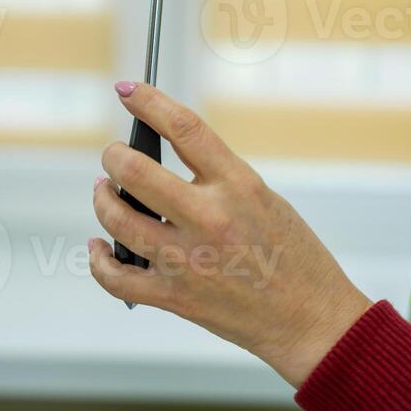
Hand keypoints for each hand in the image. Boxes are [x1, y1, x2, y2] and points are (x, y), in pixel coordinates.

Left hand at [89, 81, 371, 387]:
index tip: (127, 90)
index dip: (148, 101)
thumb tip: (162, 161)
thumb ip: (216, 178)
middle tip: (112, 156)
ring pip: (117, 219)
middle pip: (135, 171)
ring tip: (104, 192)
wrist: (310, 320)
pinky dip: (100, 259)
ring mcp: (187, 260)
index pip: (183, 127)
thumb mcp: (262, 197)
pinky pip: (116, 276)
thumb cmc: (294, 257)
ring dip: (103, 199)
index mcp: (237, 185)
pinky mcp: (175, 296)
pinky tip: (100, 247)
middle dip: (113, 157)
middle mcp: (209, 218)